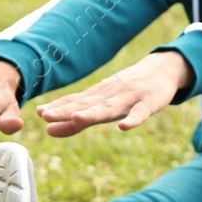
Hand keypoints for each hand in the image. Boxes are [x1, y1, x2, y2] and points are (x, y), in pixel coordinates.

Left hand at [35, 51, 193, 137]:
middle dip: (66, 110)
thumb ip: (77, 120)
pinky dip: (133, 120)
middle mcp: (110, 95)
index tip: (39, 112)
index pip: (75, 101)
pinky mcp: (149, 103)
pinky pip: (140, 113)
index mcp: (98, 95)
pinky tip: (124, 127)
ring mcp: (129, 98)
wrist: (162, 70)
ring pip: (109, 108)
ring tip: (77, 118)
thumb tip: (48, 130)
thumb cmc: (128, 90)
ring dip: (93, 113)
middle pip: (87, 104)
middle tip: (46, 114)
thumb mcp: (102, 103)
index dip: (58, 107)